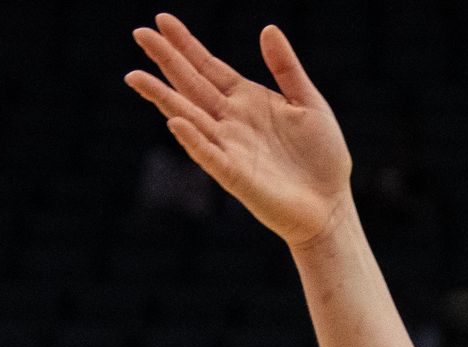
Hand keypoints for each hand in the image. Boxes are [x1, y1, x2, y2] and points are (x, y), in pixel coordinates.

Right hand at [125, 14, 351, 248]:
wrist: (331, 204)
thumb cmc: (322, 157)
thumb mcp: (309, 103)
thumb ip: (286, 68)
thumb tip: (268, 28)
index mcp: (246, 100)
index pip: (208, 67)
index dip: (186, 45)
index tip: (162, 20)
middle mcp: (231, 121)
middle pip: (191, 85)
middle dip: (166, 60)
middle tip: (140, 32)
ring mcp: (230, 148)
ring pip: (189, 117)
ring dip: (163, 98)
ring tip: (136, 76)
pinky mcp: (236, 176)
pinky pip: (209, 156)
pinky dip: (193, 140)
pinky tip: (177, 122)